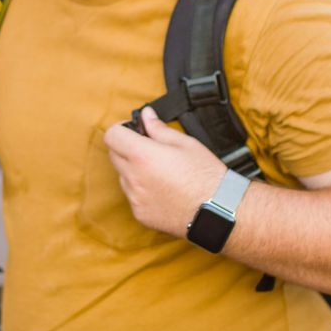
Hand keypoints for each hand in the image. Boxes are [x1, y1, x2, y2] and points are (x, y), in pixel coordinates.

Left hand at [102, 107, 228, 237]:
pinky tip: (163, 190)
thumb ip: (159, 128)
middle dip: (126, 148)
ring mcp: (135, 198)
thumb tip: (146, 115)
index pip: (111, 136)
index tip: (134, 130)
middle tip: (149, 149)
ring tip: (161, 173)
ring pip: (123, 177)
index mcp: (142, 156)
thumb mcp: (185, 143)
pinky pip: (133, 196)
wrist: (218, 210)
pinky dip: (142, 190)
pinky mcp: (140, 214)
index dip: (121, 129)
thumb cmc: (205, 175)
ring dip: (134, 170)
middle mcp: (134, 178)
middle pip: (114, 155)